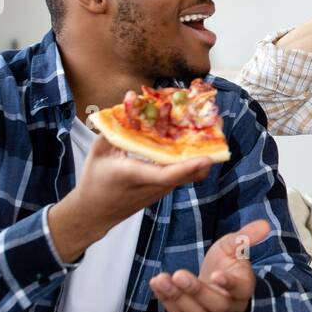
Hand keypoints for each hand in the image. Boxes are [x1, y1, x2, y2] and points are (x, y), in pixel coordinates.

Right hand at [50, 135, 211, 261]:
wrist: (95, 212)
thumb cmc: (95, 180)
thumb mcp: (99, 151)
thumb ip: (116, 126)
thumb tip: (132, 99)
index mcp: (136, 175)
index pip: (167, 175)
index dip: (189, 166)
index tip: (207, 157)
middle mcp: (155, 185)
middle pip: (189, 173)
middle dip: (207, 150)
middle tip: (216, 122)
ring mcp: (163, 189)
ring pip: (191, 174)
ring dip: (202, 152)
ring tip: (208, 124)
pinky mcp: (165, 189)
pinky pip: (184, 173)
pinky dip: (192, 157)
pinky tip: (192, 137)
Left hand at [150, 219, 269, 311]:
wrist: (216, 283)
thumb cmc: (227, 264)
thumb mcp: (234, 247)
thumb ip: (246, 237)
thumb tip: (264, 225)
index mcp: (244, 288)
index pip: (239, 289)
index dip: (228, 283)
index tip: (215, 274)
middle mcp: (231, 308)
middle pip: (215, 305)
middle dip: (195, 290)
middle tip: (178, 274)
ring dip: (176, 297)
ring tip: (160, 280)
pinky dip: (168, 303)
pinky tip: (157, 287)